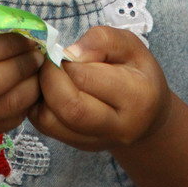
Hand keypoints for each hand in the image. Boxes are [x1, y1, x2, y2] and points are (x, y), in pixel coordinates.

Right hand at [0, 32, 43, 154]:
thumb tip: (1, 19)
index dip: (2, 45)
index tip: (23, 33)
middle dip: (19, 66)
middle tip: (37, 51)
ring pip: (0, 110)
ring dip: (28, 87)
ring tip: (39, 68)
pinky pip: (4, 125)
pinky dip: (23, 106)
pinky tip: (30, 88)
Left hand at [29, 26, 171, 151]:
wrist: (147, 114)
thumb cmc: (137, 71)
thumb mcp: (130, 44)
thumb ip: (102, 40)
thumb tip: (70, 53)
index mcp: (136, 96)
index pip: (87, 78)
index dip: (66, 60)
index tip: (63, 50)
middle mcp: (119, 127)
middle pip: (70, 108)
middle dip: (49, 79)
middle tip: (49, 61)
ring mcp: (98, 142)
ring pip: (52, 122)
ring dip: (41, 93)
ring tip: (49, 75)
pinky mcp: (80, 146)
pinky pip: (47, 128)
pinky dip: (39, 106)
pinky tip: (49, 91)